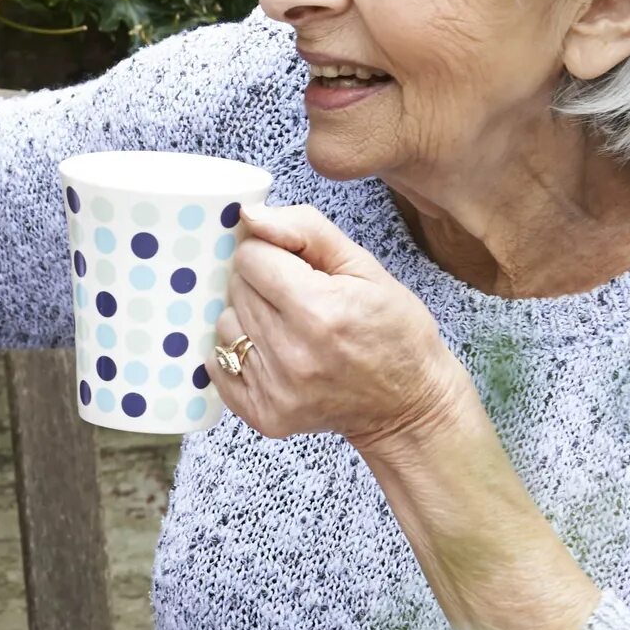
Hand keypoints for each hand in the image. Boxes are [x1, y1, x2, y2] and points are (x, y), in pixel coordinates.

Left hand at [210, 204, 470, 449]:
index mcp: (317, 309)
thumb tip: (250, 215)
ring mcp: (275, 389)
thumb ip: (305, 230)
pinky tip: (274, 355)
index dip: (270, 253)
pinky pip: (219, 366)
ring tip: (289, 328)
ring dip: (250, 318)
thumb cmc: (394, 330)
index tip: (294, 265)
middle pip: (237, 288)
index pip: (250, 257)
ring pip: (226, 324)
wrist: (410, 404)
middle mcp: (291, 352)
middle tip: (297, 297)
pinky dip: (239, 354)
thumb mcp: (365, 266)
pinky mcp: (264, 415)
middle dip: (262, 283)